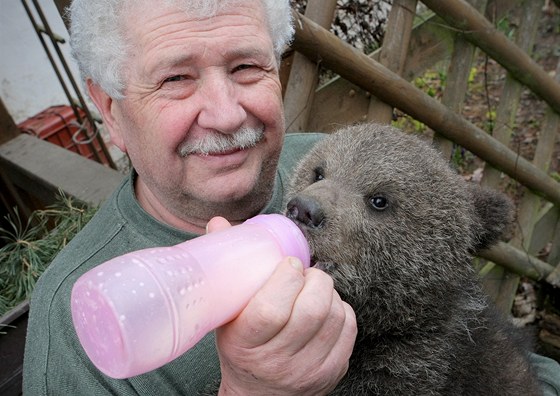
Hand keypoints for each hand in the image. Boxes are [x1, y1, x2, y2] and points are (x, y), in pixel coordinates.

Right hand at [207, 217, 356, 394]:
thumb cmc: (241, 349)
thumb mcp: (225, 316)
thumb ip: (225, 269)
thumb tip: (219, 223)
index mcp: (245, 344)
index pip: (271, 310)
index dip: (285, 278)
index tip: (287, 263)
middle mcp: (277, 362)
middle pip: (311, 310)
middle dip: (314, 279)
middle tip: (305, 273)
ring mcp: (308, 370)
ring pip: (334, 315)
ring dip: (328, 292)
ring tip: (314, 289)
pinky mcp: (331, 372)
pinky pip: (349, 328)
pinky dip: (341, 308)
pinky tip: (326, 307)